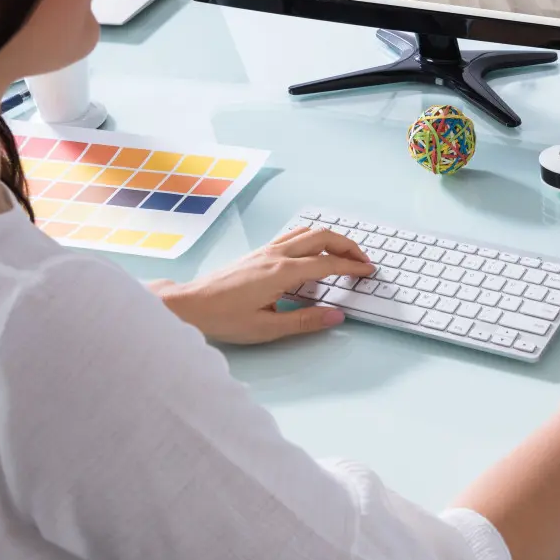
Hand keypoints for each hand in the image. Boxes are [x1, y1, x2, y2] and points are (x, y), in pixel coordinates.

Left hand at [151, 226, 374, 344]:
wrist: (190, 304)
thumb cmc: (224, 318)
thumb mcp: (268, 328)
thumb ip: (306, 321)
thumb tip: (337, 316)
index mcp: (282, 272)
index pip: (328, 264)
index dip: (352, 267)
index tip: (368, 273)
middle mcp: (277, 255)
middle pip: (322, 237)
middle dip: (348, 246)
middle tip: (364, 261)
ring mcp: (267, 250)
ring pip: (308, 232)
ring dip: (331, 239)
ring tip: (345, 255)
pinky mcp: (259, 252)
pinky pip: (293, 236)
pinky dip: (313, 239)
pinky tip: (315, 253)